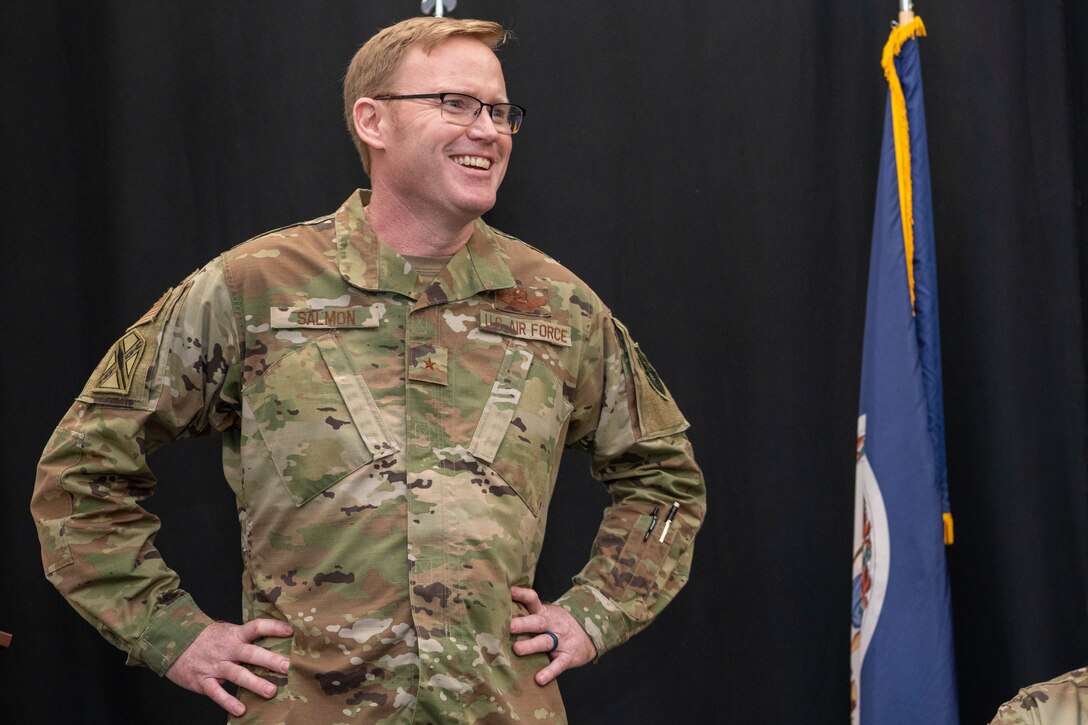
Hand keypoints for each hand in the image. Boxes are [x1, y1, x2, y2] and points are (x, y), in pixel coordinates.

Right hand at [165, 619, 292, 716]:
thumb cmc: (208, 638)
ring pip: (236, 674)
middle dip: (270, 660)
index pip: (256, 627)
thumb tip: (276, 637)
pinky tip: (241, 710)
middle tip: (288, 666)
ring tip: (271, 691)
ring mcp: (215, 665)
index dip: (273, 627)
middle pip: (250, 653)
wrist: (173, 642)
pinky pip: (216, 693)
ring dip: (254, 683)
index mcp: (235, 635)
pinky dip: (228, 702)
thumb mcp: (227, 631)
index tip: (290, 631)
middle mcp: (227, 649)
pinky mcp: (203, 681)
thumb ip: (246, 636)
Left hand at [509, 586, 596, 685]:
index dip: (522, 595)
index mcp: (544, 613)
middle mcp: (552, 625)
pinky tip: (539, 679)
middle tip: (509, 626)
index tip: (510, 591)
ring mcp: (561, 641)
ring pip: (545, 642)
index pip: (533, 600)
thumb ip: (527, 614)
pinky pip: (558, 665)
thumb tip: (497, 613)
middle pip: (538, 622)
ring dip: (531, 646)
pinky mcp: (568, 656)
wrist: (588, 635)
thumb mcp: (546, 615)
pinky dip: (549, 672)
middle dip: (523, 624)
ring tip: (517, 650)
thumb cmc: (557, 625)